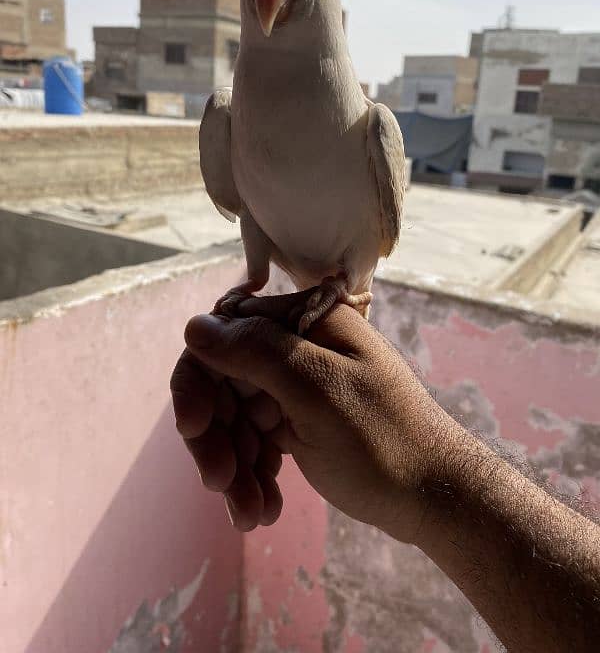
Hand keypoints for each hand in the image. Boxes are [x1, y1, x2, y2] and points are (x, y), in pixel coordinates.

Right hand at [171, 292, 451, 535]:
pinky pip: (258, 439)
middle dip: (218, 436)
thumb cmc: (382, 442)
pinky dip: (254, 473)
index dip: (200, 379)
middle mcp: (299, 346)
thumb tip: (194, 325)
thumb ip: (256, 352)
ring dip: (236, 466)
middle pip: (225, 381)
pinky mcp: (300, 418)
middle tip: (220, 485)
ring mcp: (299, 384)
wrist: (435, 499)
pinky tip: (264, 508)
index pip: (225, 335)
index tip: (194, 428)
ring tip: (250, 513)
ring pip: (237, 417)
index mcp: (306, 323)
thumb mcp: (316, 392)